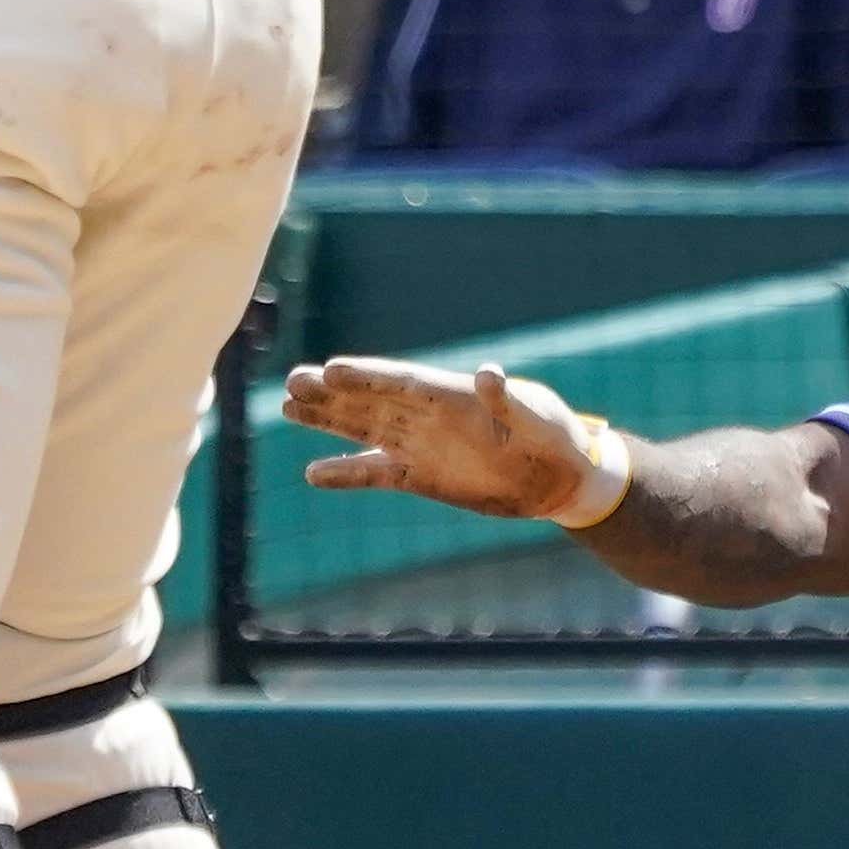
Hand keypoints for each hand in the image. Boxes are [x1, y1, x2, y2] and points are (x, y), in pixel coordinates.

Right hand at [283, 358, 621, 522]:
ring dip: (328, 419)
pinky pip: (376, 473)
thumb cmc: (555, 437)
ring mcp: (422, 444)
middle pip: (371, 399)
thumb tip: (488, 373)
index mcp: (453, 394)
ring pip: (364, 428)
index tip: (331, 368)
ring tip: (287, 404)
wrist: (561, 479)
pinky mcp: (422, 476)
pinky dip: (347, 474)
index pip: (401, 381)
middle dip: (332, 392)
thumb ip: (507, 401)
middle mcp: (429, 415)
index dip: (367, 375)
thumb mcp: (536, 418)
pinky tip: (314, 474)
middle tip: (291, 381)